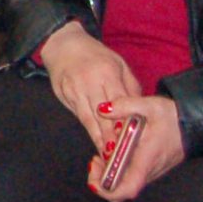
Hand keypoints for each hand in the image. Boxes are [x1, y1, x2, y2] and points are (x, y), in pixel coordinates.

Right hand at [39, 23, 141, 153]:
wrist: (64, 45)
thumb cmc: (96, 56)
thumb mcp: (119, 65)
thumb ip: (130, 88)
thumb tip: (139, 112)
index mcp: (106, 72)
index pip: (118, 102)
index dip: (124, 122)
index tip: (132, 140)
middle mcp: (88, 81)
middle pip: (102, 114)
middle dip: (111, 136)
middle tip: (121, 156)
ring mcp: (73, 89)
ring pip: (88, 118)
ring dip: (98, 138)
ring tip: (108, 156)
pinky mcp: (63, 94)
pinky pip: (78, 115)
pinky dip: (88, 129)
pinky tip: (96, 141)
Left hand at [89, 95, 183, 201]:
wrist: (195, 123)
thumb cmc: (173, 116)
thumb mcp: (149, 104)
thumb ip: (124, 105)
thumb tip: (102, 109)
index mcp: (146, 160)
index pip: (127, 189)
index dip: (106, 189)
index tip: (94, 169)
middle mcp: (148, 171)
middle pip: (121, 193)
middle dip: (101, 181)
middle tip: (95, 161)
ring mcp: (150, 172)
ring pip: (125, 186)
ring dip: (108, 175)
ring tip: (102, 155)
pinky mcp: (151, 169)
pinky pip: (131, 178)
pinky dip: (117, 170)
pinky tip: (115, 152)